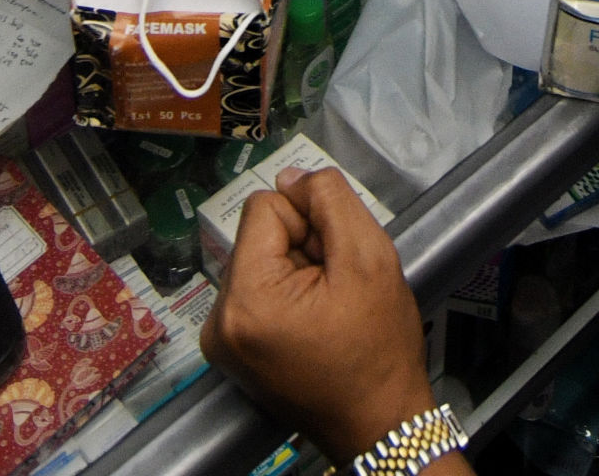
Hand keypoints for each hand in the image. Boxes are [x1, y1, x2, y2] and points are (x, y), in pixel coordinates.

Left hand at [204, 169, 437, 465]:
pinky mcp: (232, 349)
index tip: (334, 261)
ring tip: (328, 309)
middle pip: (260, 236)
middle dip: (303, 251)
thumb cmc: (379, 352)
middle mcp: (219, 321)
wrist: (379, 422)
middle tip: (336, 291)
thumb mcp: (370, 257)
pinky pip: (257, 291)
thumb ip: (329, 200)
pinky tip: (315, 321)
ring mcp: (222, 339)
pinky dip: (288, 296)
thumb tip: (293, 177)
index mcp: (246, 299)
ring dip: (298, 273)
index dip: (309, 223)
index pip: (265, 207)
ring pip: (261, 260)